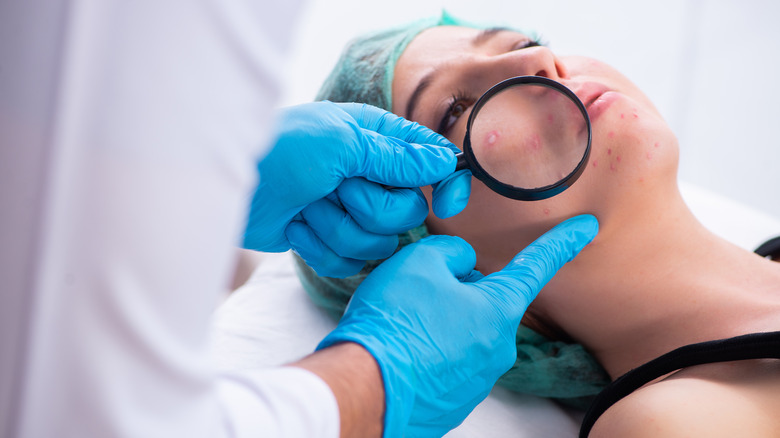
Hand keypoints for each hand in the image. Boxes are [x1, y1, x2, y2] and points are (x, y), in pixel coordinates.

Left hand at [243, 101, 470, 276]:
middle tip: (336, 189)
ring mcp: (349, 211)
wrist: (230, 187)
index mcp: (378, 141)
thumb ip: (395, 156)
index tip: (449, 204)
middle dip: (370, 207)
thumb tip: (442, 162)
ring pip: (377, 243)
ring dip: (338, 228)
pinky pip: (348, 260)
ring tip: (308, 207)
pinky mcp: (329, 240)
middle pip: (407, 213)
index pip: (433, 164)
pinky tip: (298, 227)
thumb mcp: (342, 143)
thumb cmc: (281, 149)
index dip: (447, 184)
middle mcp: (369, 177)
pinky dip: (319, 246)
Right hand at [318, 215, 598, 436]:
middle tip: (415, 294)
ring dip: (436, 322)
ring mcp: (477, 379)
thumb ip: (451, 253)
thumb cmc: (394, 323)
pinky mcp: (454, 400)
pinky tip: (400, 350)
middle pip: (484, 301)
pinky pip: (444, 361)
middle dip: (455, 291)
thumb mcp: (420, 261)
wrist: (368, 388)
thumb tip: (459, 267)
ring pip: (461, 331)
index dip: (561, 241)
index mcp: (498, 310)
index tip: (587, 227)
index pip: (537, 265)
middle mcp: (497, 348)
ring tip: (401, 327)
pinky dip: (425, 350)